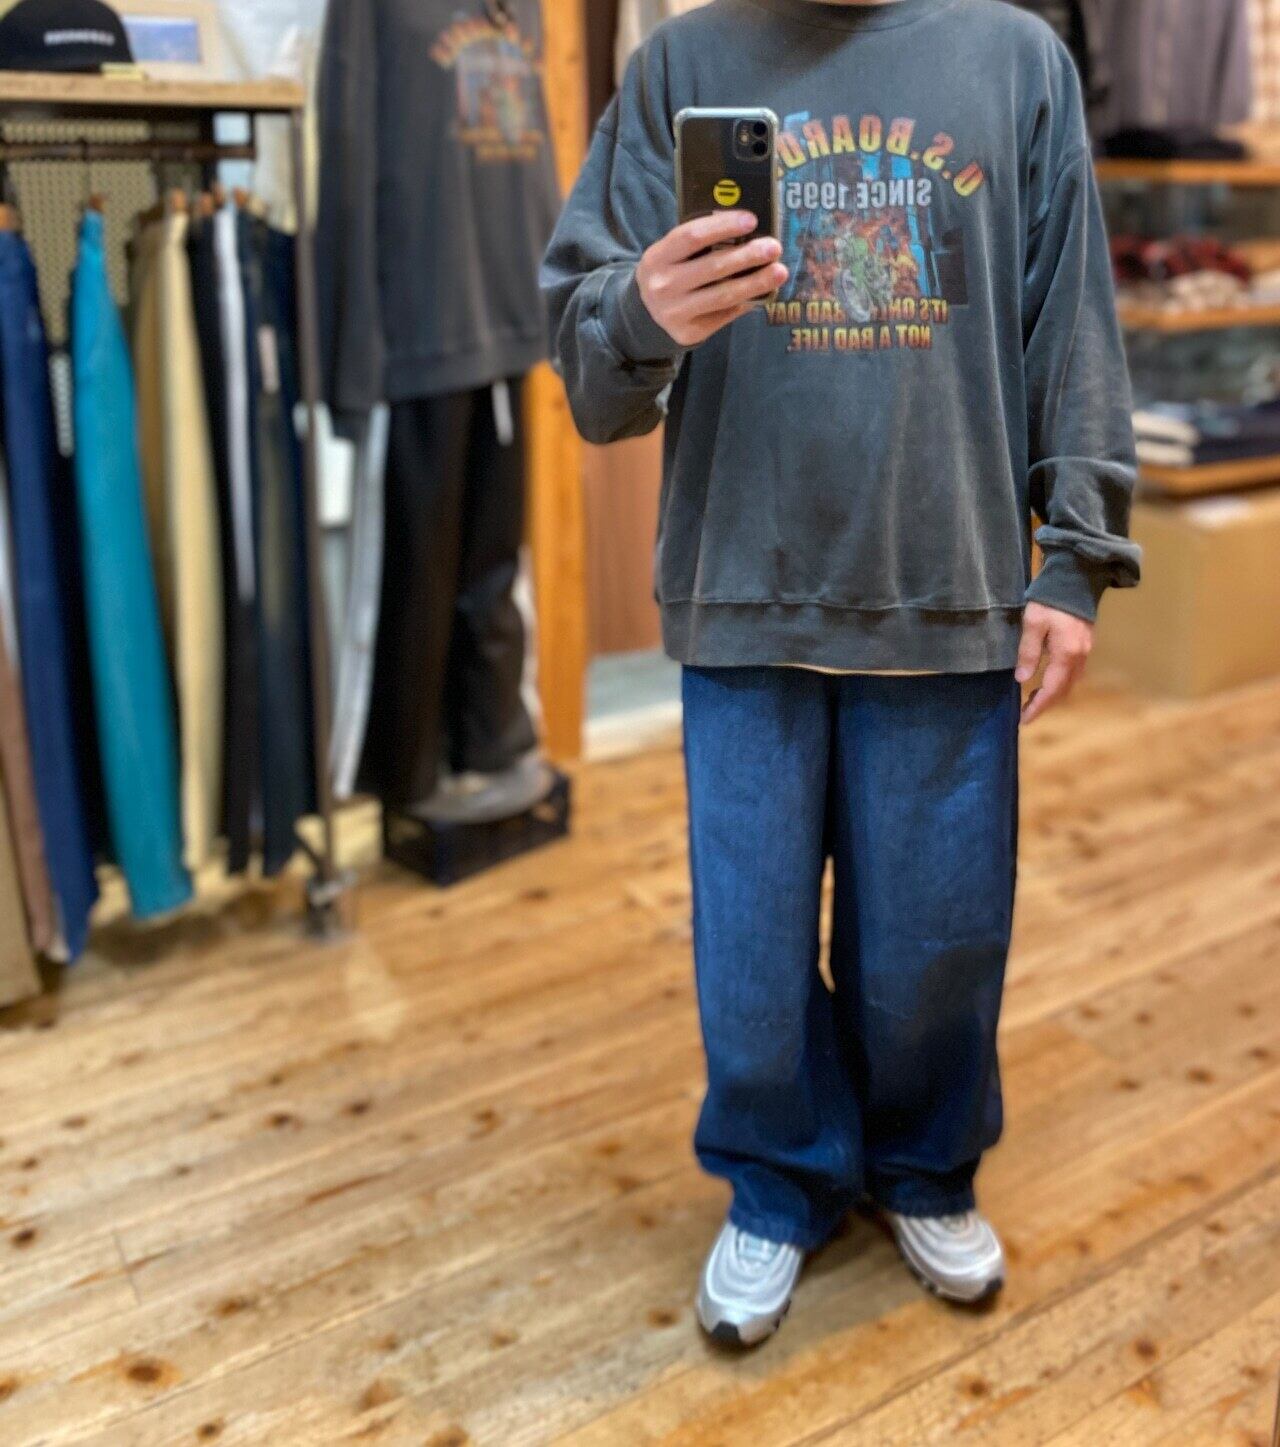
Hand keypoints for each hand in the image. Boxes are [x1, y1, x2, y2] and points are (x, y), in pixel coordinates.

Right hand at [636, 210, 787, 346]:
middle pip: (713, 267)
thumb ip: (699, 243)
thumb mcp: (671, 254)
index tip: (752, 220)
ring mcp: (675, 313)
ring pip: (724, 295)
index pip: (692, 237)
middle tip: (774, 247)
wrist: (647, 313)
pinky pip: (725, 315)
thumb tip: (747, 232)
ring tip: (779, 272)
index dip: (723, 226)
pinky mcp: (689, 333)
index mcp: (657, 258)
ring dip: (756, 282)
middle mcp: (663, 286)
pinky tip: (762, 292)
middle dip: (748, 256)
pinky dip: (746, 302)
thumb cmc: (670, 273)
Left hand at [1016, 602, 1093, 724]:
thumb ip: (1028, 652)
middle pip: (1063, 691)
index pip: (1051, 689)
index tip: (1024, 719)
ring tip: (1032, 700)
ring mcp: (1085, 651)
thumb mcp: (1033, 622)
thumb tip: (1022, 679)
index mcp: (1066, 654)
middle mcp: (1080, 657)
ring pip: (1070, 683)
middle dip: (1045, 705)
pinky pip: (1074, 673)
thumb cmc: (1051, 599)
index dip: (1038, 707)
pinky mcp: (1085, 645)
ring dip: (1052, 695)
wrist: (1077, 578)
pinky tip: (1046, 681)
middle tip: (1025, 713)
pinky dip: (1059, 683)